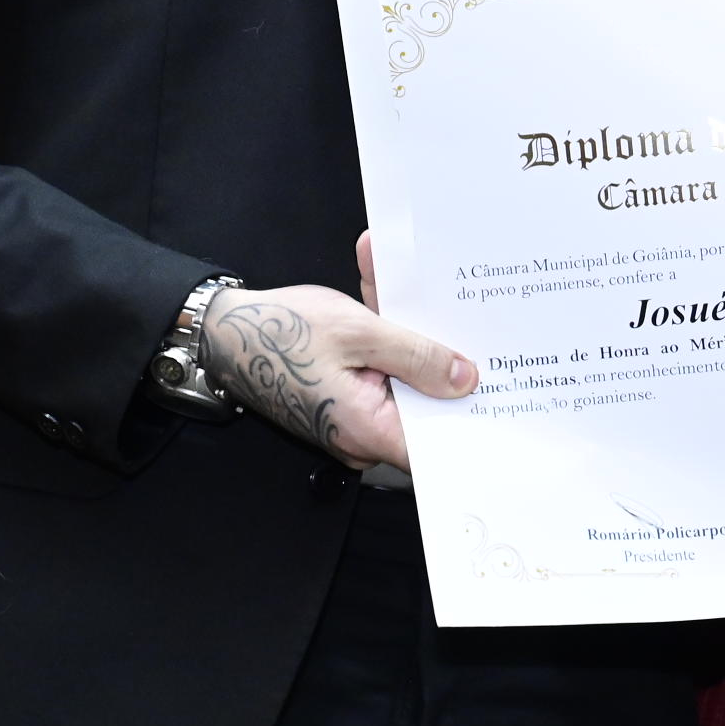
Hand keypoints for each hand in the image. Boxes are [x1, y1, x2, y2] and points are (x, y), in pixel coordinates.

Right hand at [200, 231, 476, 471]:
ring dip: (411, 331)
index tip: (504, 391)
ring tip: (421, 284)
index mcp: (366, 428)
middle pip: (425, 402)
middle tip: (472, 317)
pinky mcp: (347, 390)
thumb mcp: (358, 332)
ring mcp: (353, 411)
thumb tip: (465, 379)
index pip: (436, 444)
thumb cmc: (277, 332)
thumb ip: (415, 355)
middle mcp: (361, 430)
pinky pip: (379, 364)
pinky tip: (385, 281)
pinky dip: (387, 329)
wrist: (221, 329)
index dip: (470, 419)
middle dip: (447, 357)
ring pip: (402, 374)